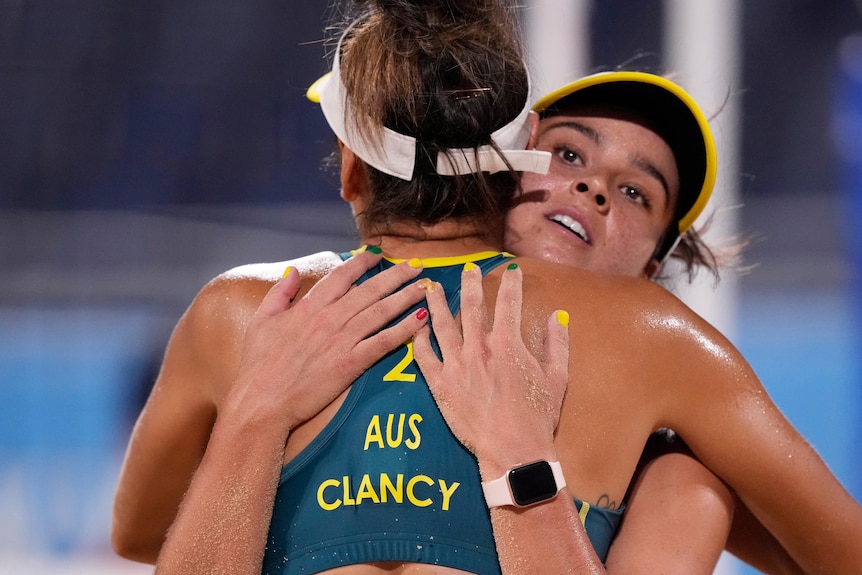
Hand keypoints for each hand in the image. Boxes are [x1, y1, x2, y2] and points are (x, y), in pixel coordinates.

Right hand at [227, 250, 428, 433]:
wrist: (263, 400)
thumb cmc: (259, 363)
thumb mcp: (262, 320)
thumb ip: (280, 292)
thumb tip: (295, 271)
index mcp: (309, 306)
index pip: (342, 276)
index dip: (363, 262)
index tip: (379, 255)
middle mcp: (330, 318)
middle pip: (370, 290)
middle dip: (396, 275)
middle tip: (416, 265)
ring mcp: (343, 340)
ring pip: (381, 312)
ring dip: (405, 297)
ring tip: (425, 287)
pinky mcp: (351, 363)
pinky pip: (383, 342)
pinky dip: (404, 330)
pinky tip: (421, 319)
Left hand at [413, 263, 568, 475]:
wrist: (514, 452)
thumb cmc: (538, 417)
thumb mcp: (557, 377)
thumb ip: (557, 343)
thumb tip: (559, 315)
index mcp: (508, 343)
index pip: (508, 302)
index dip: (510, 282)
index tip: (511, 269)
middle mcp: (478, 348)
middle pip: (472, 306)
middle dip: (470, 283)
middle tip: (468, 268)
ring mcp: (456, 365)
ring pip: (442, 325)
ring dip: (438, 303)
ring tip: (432, 288)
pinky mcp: (439, 385)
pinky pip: (424, 357)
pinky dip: (419, 340)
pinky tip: (418, 329)